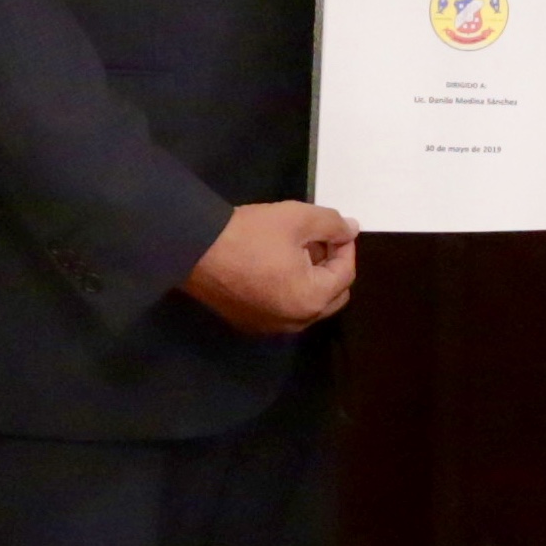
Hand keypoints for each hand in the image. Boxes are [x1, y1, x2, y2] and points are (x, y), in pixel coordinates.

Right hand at [184, 200, 360, 333]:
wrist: (193, 248)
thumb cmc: (250, 233)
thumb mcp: (298, 218)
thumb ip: (332, 224)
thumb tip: (352, 230)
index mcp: (312, 300)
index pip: (345, 273)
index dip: (345, 246)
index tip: (336, 227)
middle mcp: (295, 322)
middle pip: (331, 296)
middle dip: (331, 267)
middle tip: (317, 240)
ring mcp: (270, 327)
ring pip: (307, 305)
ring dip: (311, 280)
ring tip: (296, 251)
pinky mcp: (249, 323)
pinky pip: (282, 310)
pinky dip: (288, 291)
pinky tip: (273, 267)